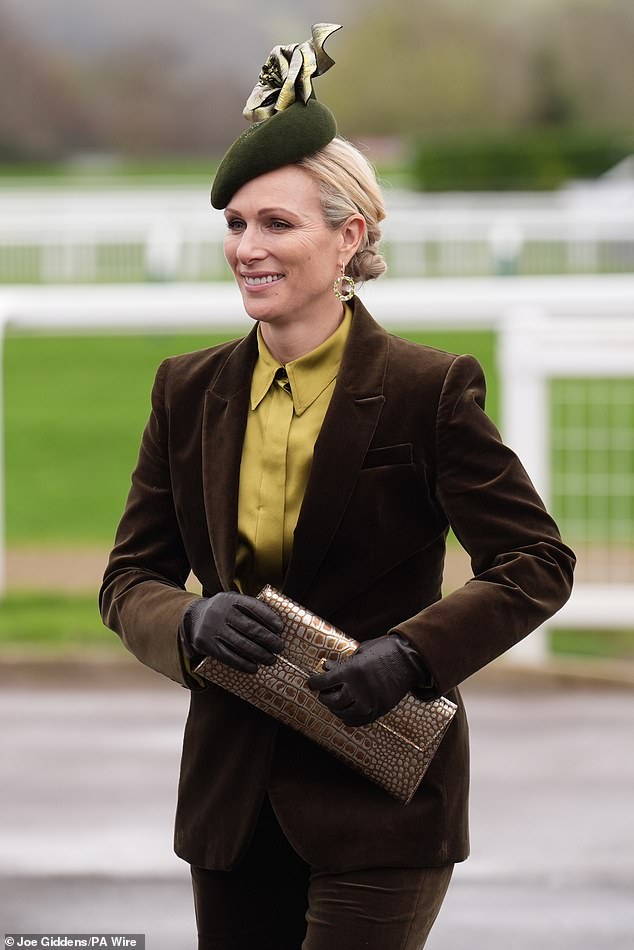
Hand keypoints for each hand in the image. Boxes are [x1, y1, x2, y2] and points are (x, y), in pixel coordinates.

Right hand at [180, 592, 283, 673]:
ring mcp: (212, 628)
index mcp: (231, 599)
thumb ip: (252, 609)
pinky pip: (228, 656)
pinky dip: (243, 664)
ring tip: (271, 659)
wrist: (194, 617)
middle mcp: (220, 612)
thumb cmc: (224, 611)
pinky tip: (254, 668)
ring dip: (259, 654)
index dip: (269, 618)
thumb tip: (277, 626)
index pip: (254, 607)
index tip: (281, 629)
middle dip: (268, 639)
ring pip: (240, 644)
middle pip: (250, 628)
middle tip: (279, 647)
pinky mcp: (206, 644)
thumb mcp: (234, 602)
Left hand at [307, 634, 431, 725]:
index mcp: (352, 670)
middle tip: (323, 693)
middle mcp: (359, 689)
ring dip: (335, 708)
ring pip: (343, 713)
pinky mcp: (379, 710)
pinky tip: (346, 711)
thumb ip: (343, 663)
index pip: (324, 682)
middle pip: (332, 701)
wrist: (410, 659)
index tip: (311, 683)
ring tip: (334, 702)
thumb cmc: (384, 650)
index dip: (314, 683)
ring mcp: (370, 702)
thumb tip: (327, 668)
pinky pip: (358, 721)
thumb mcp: (361, 651)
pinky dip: (348, 718)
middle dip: (324, 697)